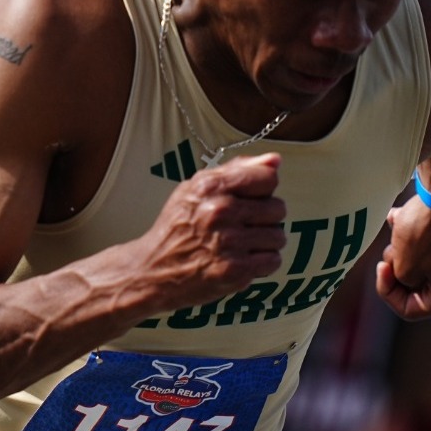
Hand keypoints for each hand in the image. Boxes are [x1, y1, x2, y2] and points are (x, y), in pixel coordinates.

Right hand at [137, 153, 286, 309]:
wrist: (153, 270)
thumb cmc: (178, 226)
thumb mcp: (195, 188)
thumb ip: (236, 169)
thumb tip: (275, 160)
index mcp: (210, 187)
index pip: (268, 178)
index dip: (263, 188)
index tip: (250, 198)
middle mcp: (220, 212)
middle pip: (277, 208)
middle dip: (265, 217)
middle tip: (243, 224)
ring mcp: (229, 243)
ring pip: (278, 236)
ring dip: (264, 242)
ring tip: (242, 244)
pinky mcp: (236, 271)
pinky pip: (273, 260)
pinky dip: (262, 262)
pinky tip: (242, 259)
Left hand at [374, 195, 430, 318]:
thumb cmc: (427, 231)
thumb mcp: (403, 266)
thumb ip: (400, 282)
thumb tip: (406, 273)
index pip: (410, 310)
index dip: (387, 291)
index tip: (381, 268)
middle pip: (418, 287)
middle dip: (398, 267)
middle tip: (390, 249)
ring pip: (424, 263)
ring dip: (404, 249)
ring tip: (396, 227)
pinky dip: (416, 235)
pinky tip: (400, 217)